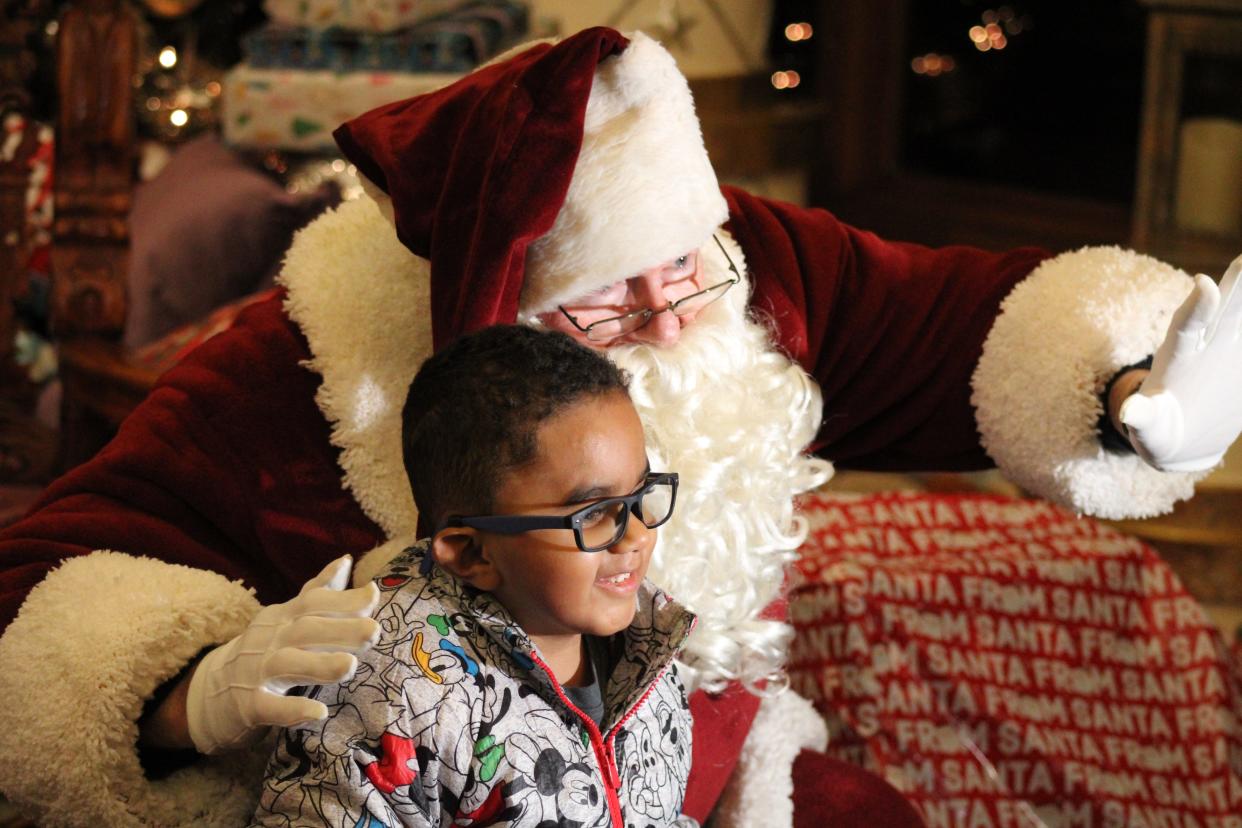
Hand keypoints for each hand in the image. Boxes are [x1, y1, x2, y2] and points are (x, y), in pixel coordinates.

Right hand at [186, 555, 379, 753]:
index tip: (373, 595)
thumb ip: (318, 592)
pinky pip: (271, 707)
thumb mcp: (286, 618)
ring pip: (288, 665)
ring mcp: (256, 672)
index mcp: (283, 617)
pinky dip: (293, 710)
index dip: (343, 599)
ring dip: (320, 664)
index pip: (313, 603)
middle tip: (374, 631)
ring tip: (351, 666)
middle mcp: (270, 639)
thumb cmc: (262, 651)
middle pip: (305, 630)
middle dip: (341, 629)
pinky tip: (319, 713)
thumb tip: (347, 560)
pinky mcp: (249, 705)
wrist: (210, 693)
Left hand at [1120, 255, 1241, 471]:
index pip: (1186, 326)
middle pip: (1226, 310)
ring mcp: (1233, 352)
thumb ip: (1143, 415)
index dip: (1197, 307)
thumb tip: (1130, 412)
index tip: (1203, 284)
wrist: (1184, 437)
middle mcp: (1207, 346)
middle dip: (1240, 281)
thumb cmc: (1158, 428)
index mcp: (1177, 356)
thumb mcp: (1148, 424)